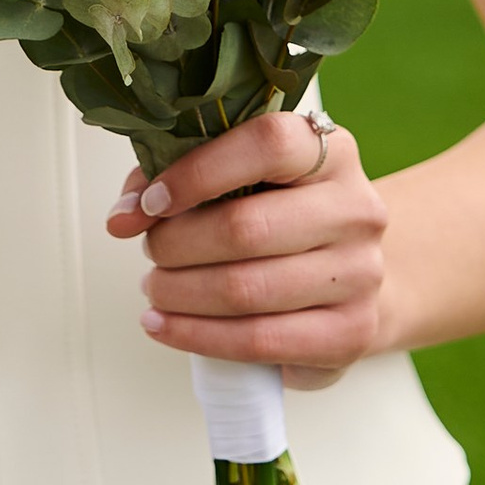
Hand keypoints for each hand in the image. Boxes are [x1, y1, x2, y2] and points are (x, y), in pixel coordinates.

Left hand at [107, 112, 391, 386]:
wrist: (349, 278)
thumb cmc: (281, 220)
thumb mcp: (238, 180)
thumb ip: (175, 180)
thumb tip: (124, 216)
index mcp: (331, 152)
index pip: (268, 144)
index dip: (198, 172)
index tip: (152, 201)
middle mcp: (356, 209)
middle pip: (247, 227)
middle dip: (175, 244)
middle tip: (150, 250)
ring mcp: (360, 274)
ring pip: (246, 289)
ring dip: (179, 293)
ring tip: (155, 288)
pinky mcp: (350, 333)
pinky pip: (258, 340)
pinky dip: (196, 336)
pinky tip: (165, 325)